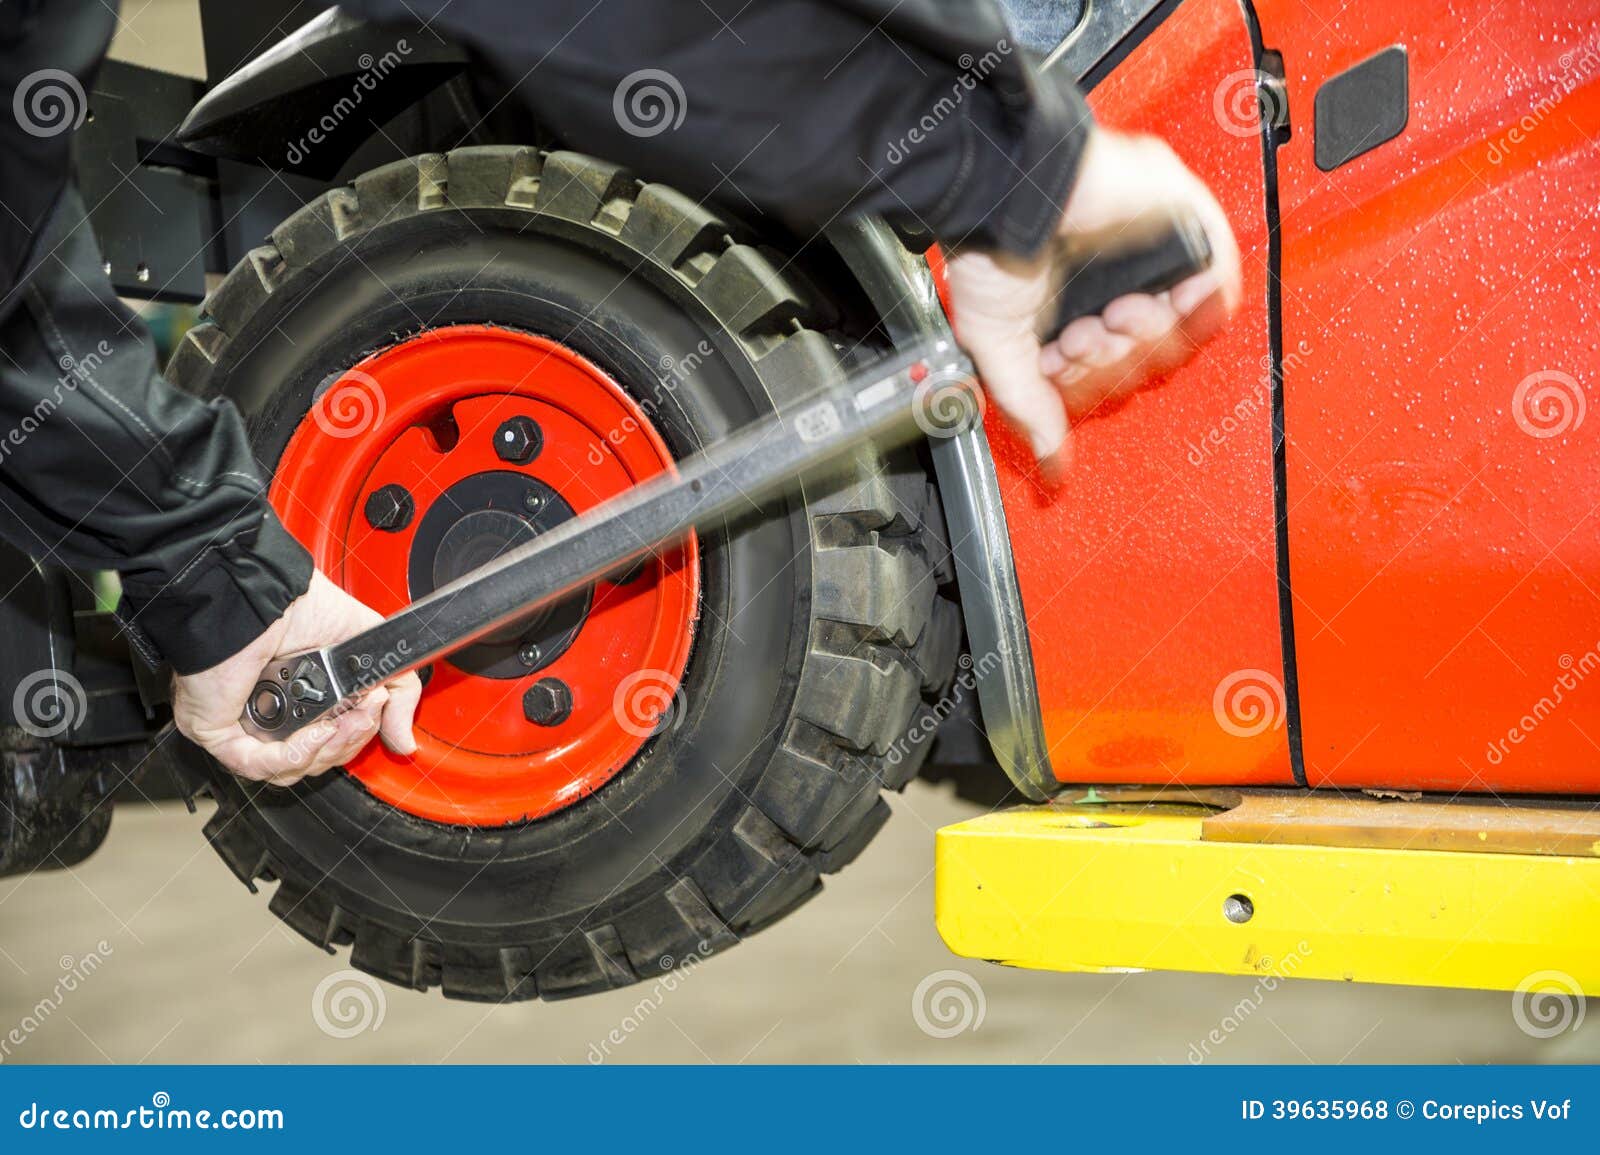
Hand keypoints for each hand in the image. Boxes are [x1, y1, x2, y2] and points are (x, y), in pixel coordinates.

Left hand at [172, 570, 420, 785]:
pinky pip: (260, 766)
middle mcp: (274, 714)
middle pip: (319, 759)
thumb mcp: (370, 648)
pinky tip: (317, 730)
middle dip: (350, 741)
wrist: (265, 596)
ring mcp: (247, 726)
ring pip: (292, 770)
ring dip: (329, 750)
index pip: (333, 740)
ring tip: (343, 719)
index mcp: (304, 698)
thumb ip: (398, 694)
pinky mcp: (222, 733)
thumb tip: (405, 743)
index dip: (358, 734)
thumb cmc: (301, 605)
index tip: (378, 708)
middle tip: (367, 710)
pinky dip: (297, 754)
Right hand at [945, 126, 1241, 473]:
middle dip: (1112, 360)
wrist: (1008, 193)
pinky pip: (1219, 280)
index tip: (1058, 365)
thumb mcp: (997, 346)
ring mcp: (1153, 254)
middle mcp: (1118, 283)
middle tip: (1080, 339)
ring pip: (1182, 326)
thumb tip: (1051, 466)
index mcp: (1076, 309)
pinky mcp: (1183, 222)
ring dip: (1144, 339)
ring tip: (1107, 319)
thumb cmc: (990, 248)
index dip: (1089, 379)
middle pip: (1149, 356)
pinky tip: (1159, 312)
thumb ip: (1030, 407)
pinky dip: (1196, 308)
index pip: (1110, 369)